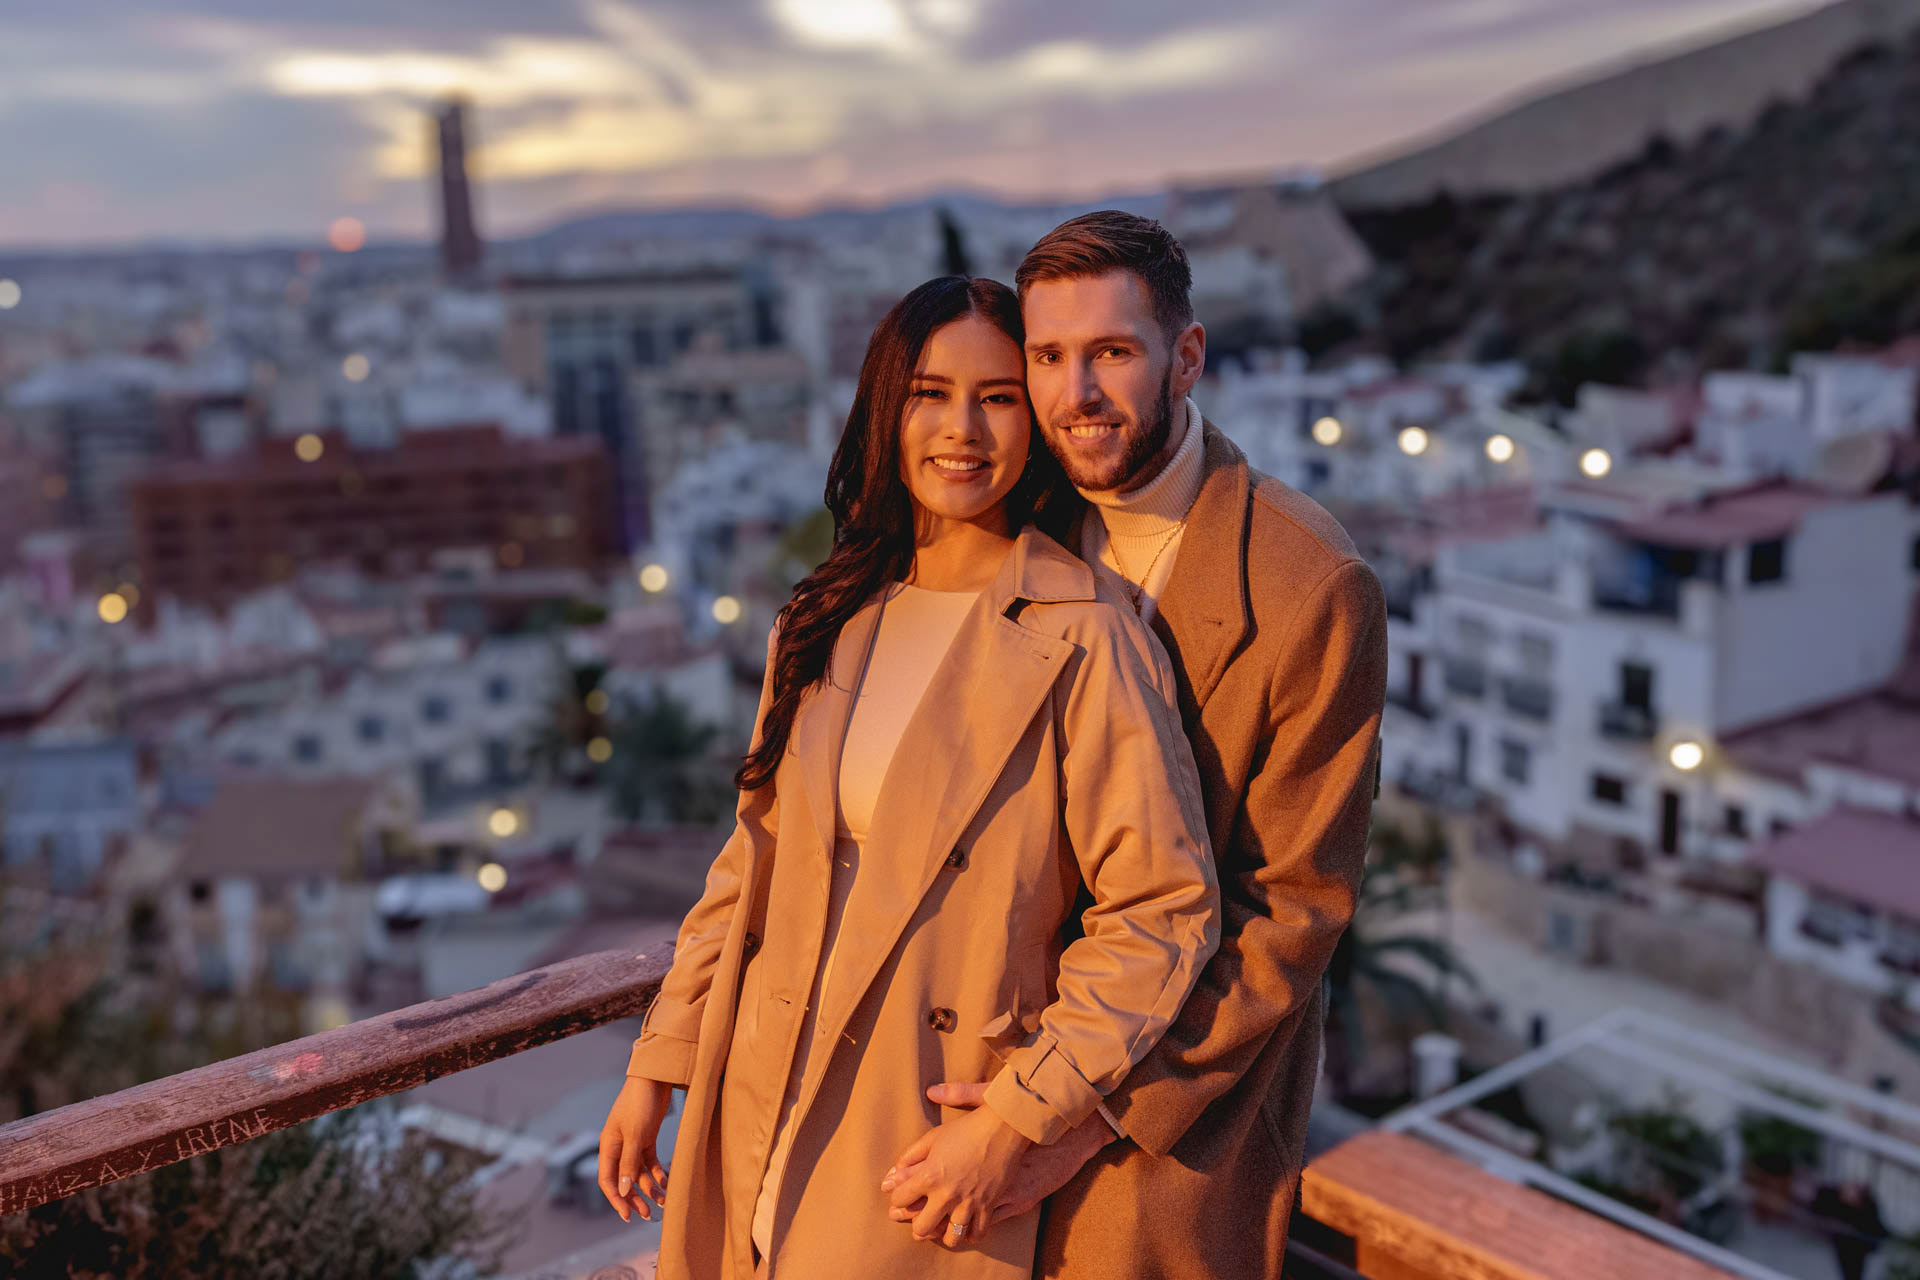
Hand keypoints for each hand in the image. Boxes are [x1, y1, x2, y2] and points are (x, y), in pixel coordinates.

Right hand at [598, 1077, 674, 1222]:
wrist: (655, 1077)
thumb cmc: (640, 1103)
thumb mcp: (635, 1135)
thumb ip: (629, 1163)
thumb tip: (624, 1191)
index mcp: (608, 1146)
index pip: (607, 1180)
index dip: (617, 1199)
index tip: (628, 1215)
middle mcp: (618, 1147)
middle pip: (623, 1180)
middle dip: (634, 1198)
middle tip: (647, 1215)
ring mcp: (633, 1142)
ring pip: (638, 1173)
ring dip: (649, 1188)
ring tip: (663, 1202)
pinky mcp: (647, 1137)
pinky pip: (649, 1162)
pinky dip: (657, 1173)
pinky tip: (666, 1183)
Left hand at [878, 1103, 1032, 1247]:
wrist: (1003, 1127)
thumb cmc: (965, 1129)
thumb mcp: (933, 1138)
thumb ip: (910, 1157)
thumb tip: (891, 1177)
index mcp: (929, 1175)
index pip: (901, 1199)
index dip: (898, 1199)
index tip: (903, 1197)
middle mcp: (947, 1194)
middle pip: (922, 1228)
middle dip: (917, 1225)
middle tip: (920, 1219)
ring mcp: (969, 1203)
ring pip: (950, 1238)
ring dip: (944, 1234)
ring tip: (943, 1226)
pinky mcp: (989, 1206)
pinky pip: (977, 1234)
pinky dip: (970, 1234)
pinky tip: (966, 1225)